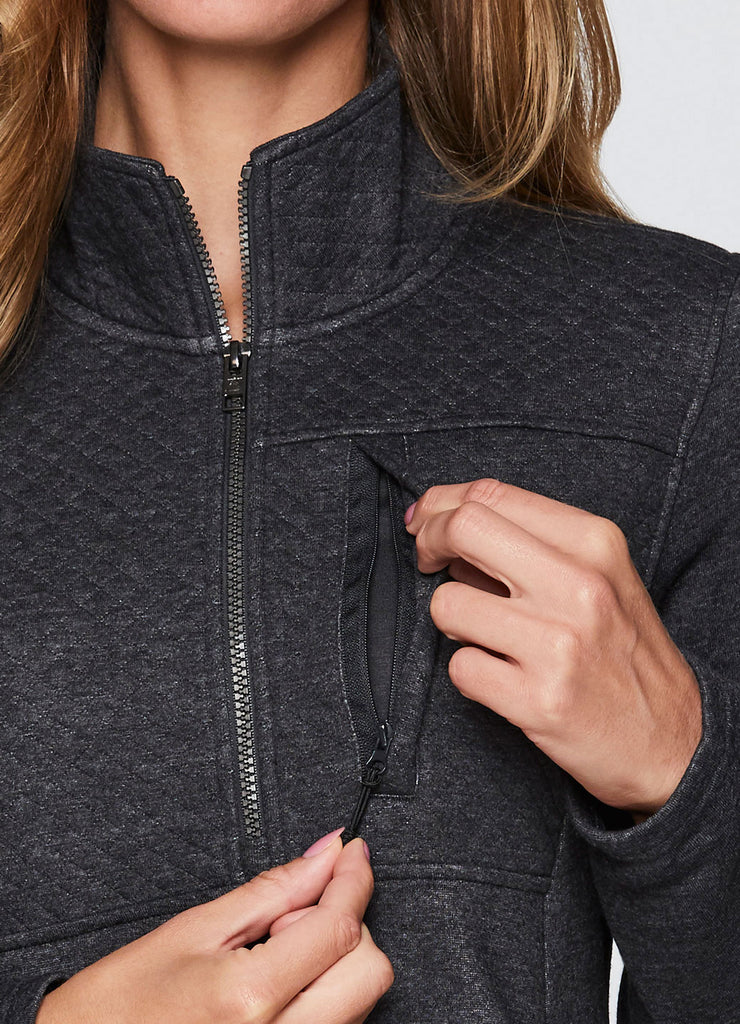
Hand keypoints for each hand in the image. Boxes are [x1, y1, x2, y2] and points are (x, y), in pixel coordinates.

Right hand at [36, 833, 392, 1023]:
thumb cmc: (114, 1007)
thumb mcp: (190, 932)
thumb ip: (270, 892)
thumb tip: (324, 855)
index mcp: (248, 999)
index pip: (338, 929)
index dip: (353, 880)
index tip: (352, 853)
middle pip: (369, 972)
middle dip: (347, 925)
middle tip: (294, 912)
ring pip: (360, 1004)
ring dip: (337, 962)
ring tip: (276, 951)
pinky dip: (326, 995)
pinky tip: (282, 981)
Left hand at [405, 478, 702, 818]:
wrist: (674, 742)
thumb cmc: (624, 652)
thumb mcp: (601, 575)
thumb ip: (533, 542)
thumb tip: (444, 518)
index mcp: (596, 543)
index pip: (491, 495)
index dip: (440, 505)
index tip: (425, 524)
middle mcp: (581, 586)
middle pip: (463, 528)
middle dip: (427, 542)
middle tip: (428, 563)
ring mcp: (560, 645)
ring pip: (447, 603)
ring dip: (451, 620)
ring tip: (486, 635)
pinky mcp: (539, 700)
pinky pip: (459, 668)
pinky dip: (469, 673)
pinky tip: (500, 677)